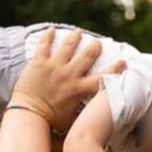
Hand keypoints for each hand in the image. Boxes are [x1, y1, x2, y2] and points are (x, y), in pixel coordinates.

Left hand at [11, 27, 125, 132]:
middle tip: (97, 43)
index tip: (123, 61)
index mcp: (79, 90)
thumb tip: (89, 114)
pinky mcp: (39, 63)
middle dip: (94, 47)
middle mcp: (70, 75)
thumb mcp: (71, 119)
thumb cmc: (50, 122)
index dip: (114, 69)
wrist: (28, 116)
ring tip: (78, 32)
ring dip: (75, 37)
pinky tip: (52, 29)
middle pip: (87, 55)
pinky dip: (48, 36)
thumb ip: (81, 111)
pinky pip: (45, 45)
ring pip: (68, 46)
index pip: (102, 77)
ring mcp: (54, 67)